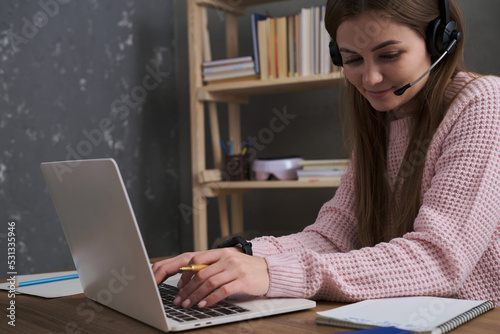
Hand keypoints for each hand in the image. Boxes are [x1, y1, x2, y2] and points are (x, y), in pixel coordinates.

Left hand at [152, 248, 269, 307]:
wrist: (270, 272)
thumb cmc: (247, 269)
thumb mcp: (230, 262)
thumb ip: (214, 266)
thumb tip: (193, 278)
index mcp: (222, 252)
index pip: (197, 259)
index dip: (186, 273)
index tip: (180, 286)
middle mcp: (227, 258)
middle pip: (201, 273)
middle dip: (188, 289)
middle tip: (180, 300)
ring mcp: (235, 269)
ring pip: (209, 282)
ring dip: (196, 296)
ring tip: (189, 305)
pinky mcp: (242, 280)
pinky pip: (222, 291)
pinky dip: (211, 299)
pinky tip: (204, 305)